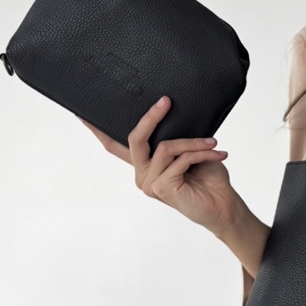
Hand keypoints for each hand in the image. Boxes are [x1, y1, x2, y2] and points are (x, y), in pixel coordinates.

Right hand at [81, 97, 238, 233]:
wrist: (224, 205)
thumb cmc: (209, 178)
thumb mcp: (188, 151)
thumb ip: (173, 138)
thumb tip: (168, 111)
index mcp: (145, 165)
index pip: (114, 147)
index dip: (97, 130)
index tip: (81, 113)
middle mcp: (142, 175)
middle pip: (134, 138)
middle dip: (151, 117)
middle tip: (166, 101)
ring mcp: (149, 183)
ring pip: (165, 147)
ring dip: (193, 142)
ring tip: (213, 143)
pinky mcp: (160, 188)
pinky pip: (178, 158)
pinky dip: (199, 153)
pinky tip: (217, 155)